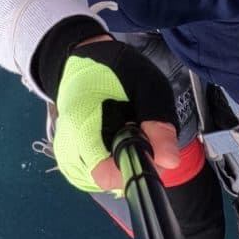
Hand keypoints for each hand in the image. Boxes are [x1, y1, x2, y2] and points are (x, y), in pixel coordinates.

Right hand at [48, 37, 182, 192]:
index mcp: (79, 125)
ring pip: (107, 177)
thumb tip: (170, 162)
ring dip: (126, 158)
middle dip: (134, 161)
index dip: (135, 169)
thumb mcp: (145, 83)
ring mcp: (67, 155)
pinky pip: (101, 170)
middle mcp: (67, 147)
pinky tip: (117, 133)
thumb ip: (157, 120)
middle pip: (110, 179)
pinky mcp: (72, 159)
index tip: (150, 149)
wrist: (79, 59)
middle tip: (140, 129)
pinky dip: (115, 156)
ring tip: (126, 126)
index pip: (106, 175)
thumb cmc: (111, 67)